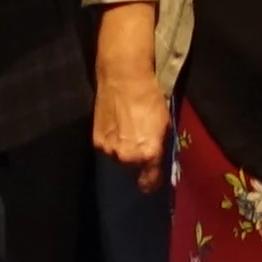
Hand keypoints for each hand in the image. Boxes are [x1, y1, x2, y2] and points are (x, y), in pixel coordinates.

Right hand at [91, 10, 170, 170]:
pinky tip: (116, 128)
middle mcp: (128, 157)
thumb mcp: (165, 124)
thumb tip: (158, 160)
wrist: (124, 78)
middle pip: (133, 171)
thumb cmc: (150, 98)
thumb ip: (160, 146)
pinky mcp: (96, 141)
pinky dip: (112, 143)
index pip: (149, 182)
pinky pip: (107, 149)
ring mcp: (109, 150)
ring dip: (123, 152)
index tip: (153, 181)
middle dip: (138, 162)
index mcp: (148, 154)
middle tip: (140, 144)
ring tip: (127, 133)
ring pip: (118, 160)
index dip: (152, 183)